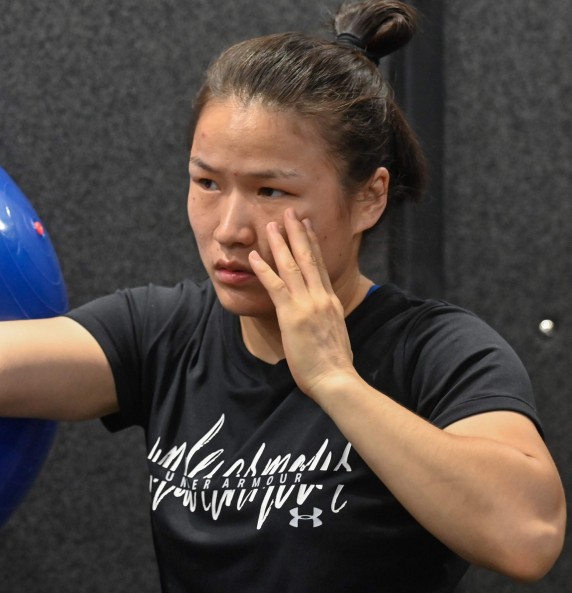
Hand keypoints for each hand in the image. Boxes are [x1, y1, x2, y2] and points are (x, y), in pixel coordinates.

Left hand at [248, 209, 357, 398]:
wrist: (336, 380)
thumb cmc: (334, 367)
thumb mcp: (334, 337)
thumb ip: (325, 324)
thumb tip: (320, 324)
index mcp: (331, 303)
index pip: (320, 267)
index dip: (313, 245)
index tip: (308, 227)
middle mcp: (321, 298)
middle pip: (309, 258)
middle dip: (299, 233)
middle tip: (292, 213)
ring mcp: (308, 304)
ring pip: (292, 266)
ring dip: (280, 243)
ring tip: (271, 224)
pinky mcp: (293, 315)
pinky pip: (276, 286)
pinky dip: (265, 269)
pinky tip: (255, 256)